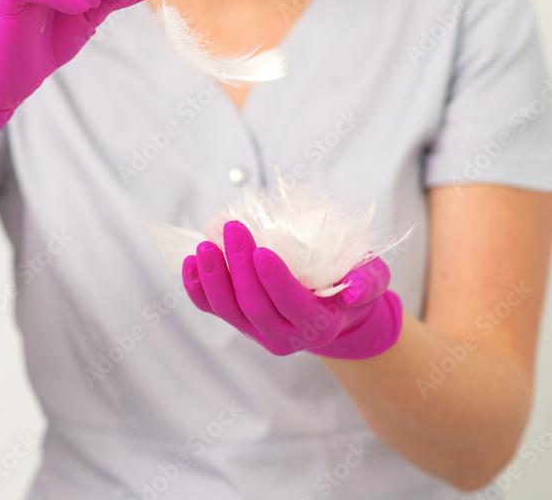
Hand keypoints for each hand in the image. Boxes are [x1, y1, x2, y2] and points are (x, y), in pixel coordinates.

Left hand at [182, 220, 402, 359]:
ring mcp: (258, 331)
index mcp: (319, 323)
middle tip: (234, 228)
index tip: (261, 249)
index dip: (275, 280)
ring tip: (206, 244)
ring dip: (214, 276)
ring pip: (229, 310)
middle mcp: (286, 336)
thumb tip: (353, 289)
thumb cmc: (355, 283)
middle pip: (255, 306)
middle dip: (240, 266)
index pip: (292, 305)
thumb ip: (368, 282)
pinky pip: (212, 308)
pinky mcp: (240, 321)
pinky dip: (197, 287)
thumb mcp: (373, 279)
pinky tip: (191, 261)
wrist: (337, 310)